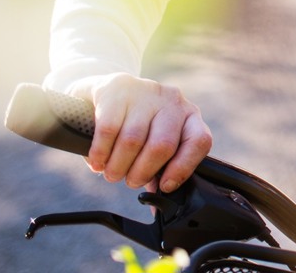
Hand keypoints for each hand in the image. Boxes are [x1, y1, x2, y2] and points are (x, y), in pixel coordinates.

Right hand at [68, 73, 212, 192]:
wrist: (108, 90)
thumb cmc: (136, 123)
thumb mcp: (154, 140)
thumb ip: (161, 168)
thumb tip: (158, 206)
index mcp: (189, 116)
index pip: (198, 141)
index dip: (182, 168)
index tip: (164, 187)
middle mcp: (172, 101)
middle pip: (162, 145)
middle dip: (142, 172)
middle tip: (128, 181)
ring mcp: (146, 91)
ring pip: (133, 140)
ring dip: (118, 166)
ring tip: (111, 173)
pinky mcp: (118, 88)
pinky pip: (108, 129)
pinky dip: (100, 153)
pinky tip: (97, 162)